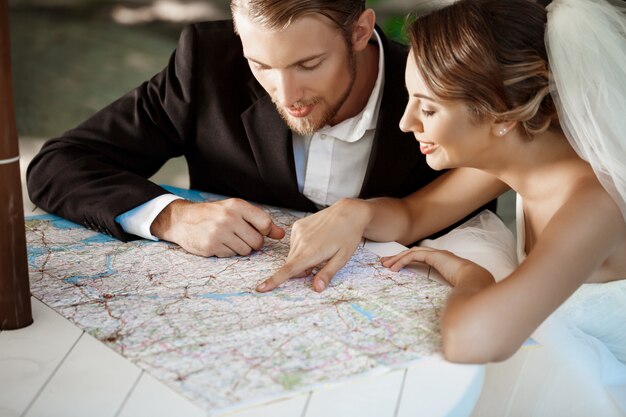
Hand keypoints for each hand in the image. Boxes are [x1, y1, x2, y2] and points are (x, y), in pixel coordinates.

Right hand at [150, 198, 284, 256]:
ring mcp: (220, 233)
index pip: (265, 223)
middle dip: (253, 243)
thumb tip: (281, 234)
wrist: (183, 220)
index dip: (266, 231)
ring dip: (240, 248)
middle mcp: (229, 218)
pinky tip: (218, 243)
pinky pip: (231, 255)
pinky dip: (227, 252)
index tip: (259, 231)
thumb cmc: (213, 214)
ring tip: (228, 239)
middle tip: (241, 237)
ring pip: (246, 251)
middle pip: (257, 241)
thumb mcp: (235, 210)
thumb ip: (258, 221)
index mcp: (237, 206)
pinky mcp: (212, 246)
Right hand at [257, 199, 370, 292]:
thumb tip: (316, 289)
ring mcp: (298, 232)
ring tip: (320, 250)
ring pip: (292, 255)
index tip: (260, 288)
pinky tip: (316, 240)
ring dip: (301, 258)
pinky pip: (294, 244)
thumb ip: (327, 274)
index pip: (288, 270)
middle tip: (319, 265)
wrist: (349, 212)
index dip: (273, 281)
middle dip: (301, 270)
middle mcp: (301, 241)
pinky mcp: (297, 226)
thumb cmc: (348, 236)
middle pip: (291, 265)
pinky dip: (302, 248)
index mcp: (311, 252)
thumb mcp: (342, 258)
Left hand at [381, 247, 491, 287]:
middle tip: (384, 263)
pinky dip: (403, 260)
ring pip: (411, 253)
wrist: (478, 282)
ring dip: (397, 258)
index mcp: (443, 262)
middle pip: (413, 253)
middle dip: (397, 257)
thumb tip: (440, 311)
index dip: (407, 261)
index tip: (395, 268)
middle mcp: (439, 255)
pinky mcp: (435, 255)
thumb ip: (444, 296)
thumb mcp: (452, 292)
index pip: (420, 258)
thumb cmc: (469, 289)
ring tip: (386, 265)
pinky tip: (395, 268)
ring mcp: (437, 254)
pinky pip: (414, 256)